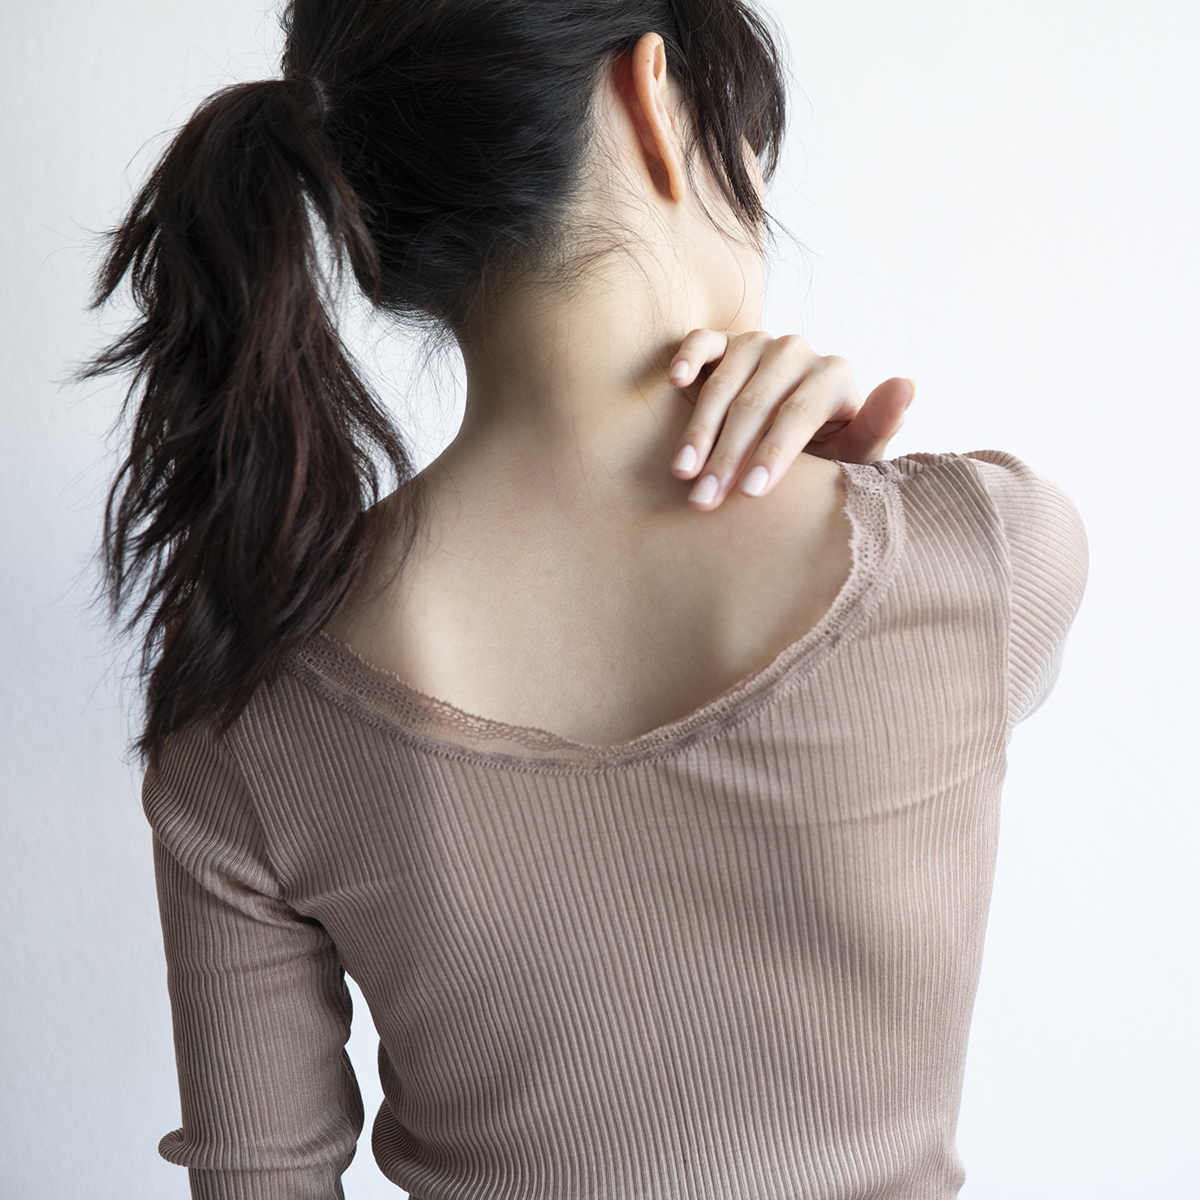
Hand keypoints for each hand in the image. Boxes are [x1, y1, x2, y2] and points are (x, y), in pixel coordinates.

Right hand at [667, 329, 914, 509]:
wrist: (798, 434)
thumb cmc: (827, 451)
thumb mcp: (858, 450)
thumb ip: (879, 424)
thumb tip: (907, 384)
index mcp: (834, 376)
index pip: (799, 413)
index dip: (774, 453)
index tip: (750, 493)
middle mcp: (798, 352)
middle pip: (756, 404)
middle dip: (728, 456)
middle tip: (704, 499)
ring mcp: (759, 342)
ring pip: (724, 383)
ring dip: (700, 430)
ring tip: (682, 472)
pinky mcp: (726, 340)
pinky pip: (701, 342)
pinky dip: (687, 359)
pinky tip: (676, 383)